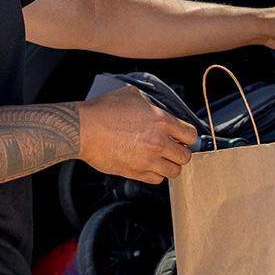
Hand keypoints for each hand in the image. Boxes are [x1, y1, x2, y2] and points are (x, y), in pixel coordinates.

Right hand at [77, 86, 198, 183]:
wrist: (83, 129)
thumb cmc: (103, 110)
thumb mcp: (131, 95)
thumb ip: (149, 103)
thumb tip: (153, 107)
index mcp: (162, 121)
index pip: (191, 135)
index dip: (187, 137)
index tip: (183, 138)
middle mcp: (159, 142)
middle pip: (185, 157)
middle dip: (180, 152)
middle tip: (172, 149)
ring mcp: (148, 160)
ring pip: (174, 172)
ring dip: (169, 165)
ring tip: (161, 159)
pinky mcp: (135, 173)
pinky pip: (156, 180)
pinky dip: (155, 174)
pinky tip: (149, 165)